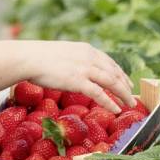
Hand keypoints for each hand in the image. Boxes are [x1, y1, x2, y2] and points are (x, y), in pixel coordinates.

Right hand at [19, 41, 134, 110]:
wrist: (28, 58)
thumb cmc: (39, 57)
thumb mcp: (63, 53)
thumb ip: (74, 59)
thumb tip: (75, 68)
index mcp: (86, 49)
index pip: (109, 61)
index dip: (119, 72)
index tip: (125, 80)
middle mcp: (89, 57)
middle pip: (114, 72)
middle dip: (125, 84)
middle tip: (132, 94)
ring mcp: (85, 69)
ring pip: (111, 82)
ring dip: (123, 94)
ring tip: (130, 104)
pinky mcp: (78, 81)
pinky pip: (99, 94)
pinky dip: (110, 102)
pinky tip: (116, 109)